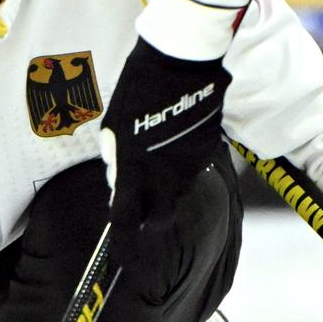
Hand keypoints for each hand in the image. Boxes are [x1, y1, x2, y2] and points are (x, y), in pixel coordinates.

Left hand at [100, 38, 231, 236]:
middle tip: (142, 204)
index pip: (127, 220)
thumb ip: (117, 161)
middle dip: (150, 219)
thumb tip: (119, 186)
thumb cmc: (138, 87)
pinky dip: (181, 160)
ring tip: (157, 150)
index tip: (122, 263)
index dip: (124, 246)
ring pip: (178, 191)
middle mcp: (165, 174)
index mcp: (135, 168)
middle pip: (161, 218)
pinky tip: (174, 134)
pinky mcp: (209, 149)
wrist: (182, 58)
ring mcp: (191, 164)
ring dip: (166, 184)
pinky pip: (193, 166)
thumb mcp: (114, 126)